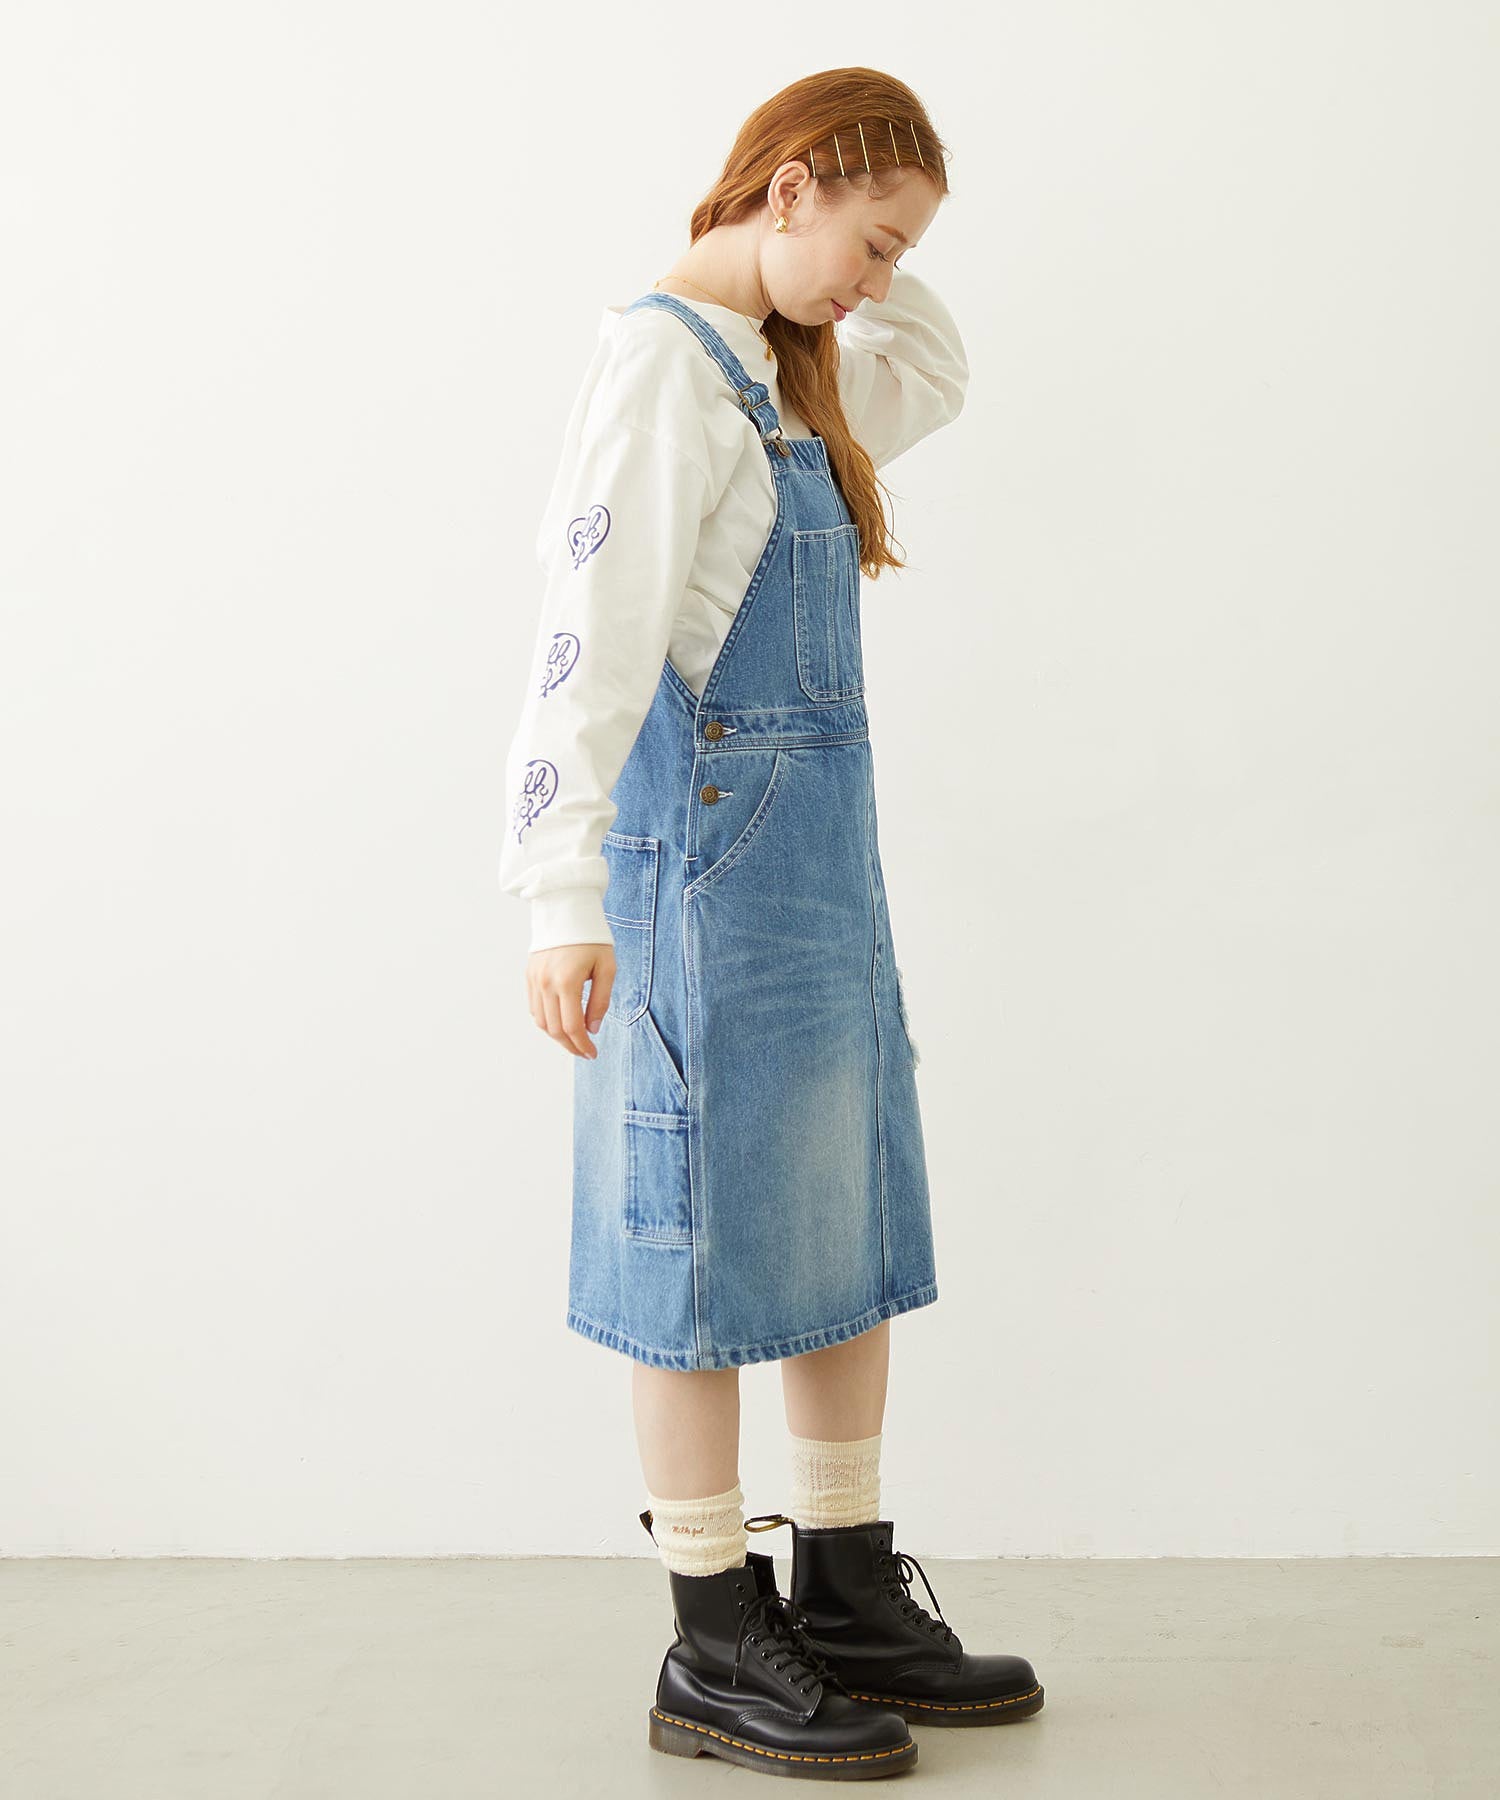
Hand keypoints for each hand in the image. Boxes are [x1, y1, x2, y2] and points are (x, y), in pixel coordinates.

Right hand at [527, 941, 613, 1058]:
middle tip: (585, 1052)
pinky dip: (547, 1021)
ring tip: (574, 1040)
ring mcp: (535, 980)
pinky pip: (534, 1008)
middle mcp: (546, 983)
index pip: (572, 1026)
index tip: (593, 1054)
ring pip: (541, 1022)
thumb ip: (600, 1000)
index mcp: (567, 981)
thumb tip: (593, 1029)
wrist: (567, 911)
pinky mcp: (529, 976)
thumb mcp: (607, 968)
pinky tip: (561, 1022)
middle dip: (570, 1046)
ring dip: (557, 1036)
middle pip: (555, 1029)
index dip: (583, 1045)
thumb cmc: (592, 939)